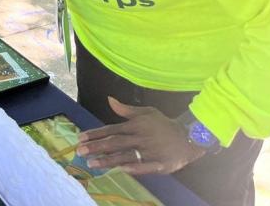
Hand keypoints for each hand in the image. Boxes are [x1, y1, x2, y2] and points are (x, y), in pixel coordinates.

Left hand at [76, 97, 207, 174]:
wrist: (189, 136)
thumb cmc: (164, 124)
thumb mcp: (146, 112)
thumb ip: (126, 110)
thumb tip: (110, 100)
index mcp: (136, 125)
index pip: (111, 130)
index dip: (96, 134)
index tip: (80, 137)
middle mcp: (140, 138)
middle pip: (115, 143)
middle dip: (97, 147)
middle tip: (80, 151)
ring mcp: (150, 152)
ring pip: (126, 156)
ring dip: (108, 160)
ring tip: (92, 163)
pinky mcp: (160, 164)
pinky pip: (145, 167)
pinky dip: (134, 168)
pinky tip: (120, 170)